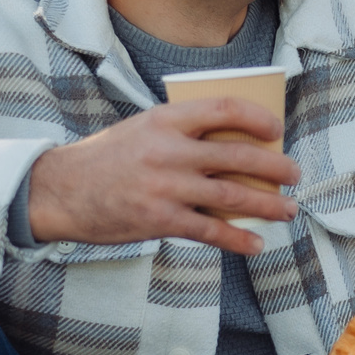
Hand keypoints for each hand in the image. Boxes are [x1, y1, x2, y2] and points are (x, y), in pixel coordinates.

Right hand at [25, 98, 298, 254]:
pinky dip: (238, 239)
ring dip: (267, 205)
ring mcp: (166, 187)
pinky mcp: (161, 219)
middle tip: (294, 174)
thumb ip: (181, 133)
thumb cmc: (107, 159)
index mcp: (166, 120)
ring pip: (232, 195)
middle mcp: (169, 150)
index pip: (224, 110)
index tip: (276, 128)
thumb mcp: (142, 129)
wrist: (61, 191)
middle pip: (238, 156)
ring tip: (286, 210)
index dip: (257, 117)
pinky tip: (255, 244)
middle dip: (274, 167)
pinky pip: (211, 230)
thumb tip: (233, 146)